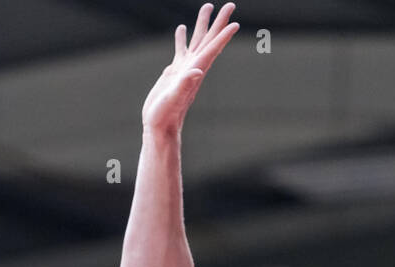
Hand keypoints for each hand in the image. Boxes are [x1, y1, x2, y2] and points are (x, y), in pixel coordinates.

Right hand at [141, 2, 239, 134]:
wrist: (159, 127)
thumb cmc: (165, 116)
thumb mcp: (174, 99)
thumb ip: (185, 84)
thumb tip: (197, 70)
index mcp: (194, 71)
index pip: (212, 49)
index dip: (223, 35)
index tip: (234, 22)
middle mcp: (193, 68)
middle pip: (209, 40)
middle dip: (219, 22)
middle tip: (230, 4)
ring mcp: (184, 69)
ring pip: (196, 41)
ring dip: (202, 24)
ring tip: (207, 7)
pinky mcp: (174, 72)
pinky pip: (181, 50)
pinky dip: (182, 38)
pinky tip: (181, 28)